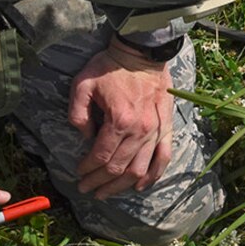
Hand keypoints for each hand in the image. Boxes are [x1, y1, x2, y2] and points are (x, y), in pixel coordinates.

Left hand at [68, 42, 176, 198]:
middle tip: (87, 189)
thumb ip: (78, 114)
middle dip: (100, 182)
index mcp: (119, 120)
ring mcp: (155, 131)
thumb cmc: (110, 67)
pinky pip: (163, 157)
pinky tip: (140, 186)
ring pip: (139, 169)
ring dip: (122, 185)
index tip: (79, 173)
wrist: (142, 53)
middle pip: (119, 167)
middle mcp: (140, 130)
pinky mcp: (166, 128)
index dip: (88, 169)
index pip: (101, 156)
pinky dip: (153, 175)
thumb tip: (85, 136)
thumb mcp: (82, 84)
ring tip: (107, 192)